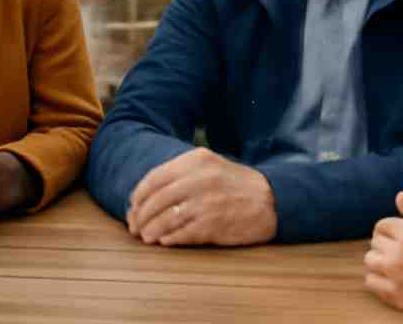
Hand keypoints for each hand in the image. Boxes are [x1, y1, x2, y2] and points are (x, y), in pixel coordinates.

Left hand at [125, 147, 275, 246]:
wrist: (270, 200)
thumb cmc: (234, 184)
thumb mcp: (209, 166)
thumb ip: (180, 174)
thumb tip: (146, 194)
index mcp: (195, 161)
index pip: (155, 177)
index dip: (139, 195)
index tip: (133, 206)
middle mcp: (199, 179)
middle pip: (157, 200)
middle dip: (141, 215)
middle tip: (135, 226)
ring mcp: (206, 202)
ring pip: (166, 218)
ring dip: (151, 229)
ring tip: (146, 236)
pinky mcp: (213, 224)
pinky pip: (182, 233)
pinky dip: (169, 238)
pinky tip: (164, 241)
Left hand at [363, 191, 402, 322]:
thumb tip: (400, 197)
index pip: (382, 225)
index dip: (394, 226)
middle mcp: (398, 259)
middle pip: (375, 243)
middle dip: (388, 242)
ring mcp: (397, 281)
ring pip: (370, 264)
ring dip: (381, 260)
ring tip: (400, 263)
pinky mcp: (401, 301)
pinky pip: (372, 286)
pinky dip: (378, 280)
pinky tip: (395, 279)